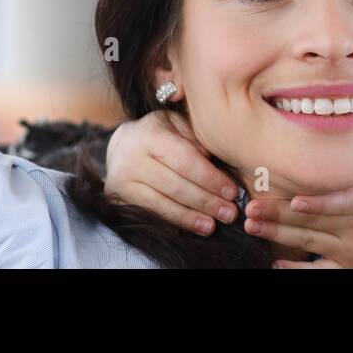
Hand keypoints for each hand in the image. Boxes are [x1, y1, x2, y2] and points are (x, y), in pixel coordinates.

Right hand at [104, 110, 240, 234]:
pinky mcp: (119, 199)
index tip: (232, 192)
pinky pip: (153, 213)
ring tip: (215, 225)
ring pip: (162, 203)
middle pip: (175, 185)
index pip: (184, 160)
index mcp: (150, 135)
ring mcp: (122, 181)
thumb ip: (198, 141)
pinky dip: (178, 221)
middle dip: (206, 201)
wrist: (124, 146)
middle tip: (230, 213)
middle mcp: (131, 158)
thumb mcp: (180, 126)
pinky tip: (197, 226)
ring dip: (192, 216)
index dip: (210, 178)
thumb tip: (222, 166)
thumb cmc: (163, 134)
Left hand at [243, 131, 352, 267]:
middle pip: (316, 222)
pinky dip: (298, 269)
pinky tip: (274, 263)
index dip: (319, 203)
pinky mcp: (350, 265)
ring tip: (252, 225)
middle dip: (282, 215)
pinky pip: (320, 270)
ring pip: (310, 242)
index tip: (294, 200)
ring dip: (279, 235)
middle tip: (252, 207)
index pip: (342, 202)